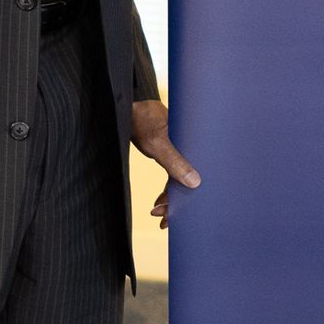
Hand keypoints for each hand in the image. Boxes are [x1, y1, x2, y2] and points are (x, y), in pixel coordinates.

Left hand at [130, 99, 197, 229]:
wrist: (128, 103)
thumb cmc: (143, 118)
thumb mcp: (157, 143)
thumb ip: (175, 162)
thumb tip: (195, 182)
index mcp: (192, 146)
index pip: (195, 177)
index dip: (184, 199)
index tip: (171, 217)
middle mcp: (189, 149)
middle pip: (189, 181)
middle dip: (177, 202)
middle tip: (163, 220)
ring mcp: (179, 150)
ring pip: (180, 180)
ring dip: (171, 197)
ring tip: (158, 211)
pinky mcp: (170, 150)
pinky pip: (173, 174)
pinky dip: (167, 188)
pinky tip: (159, 199)